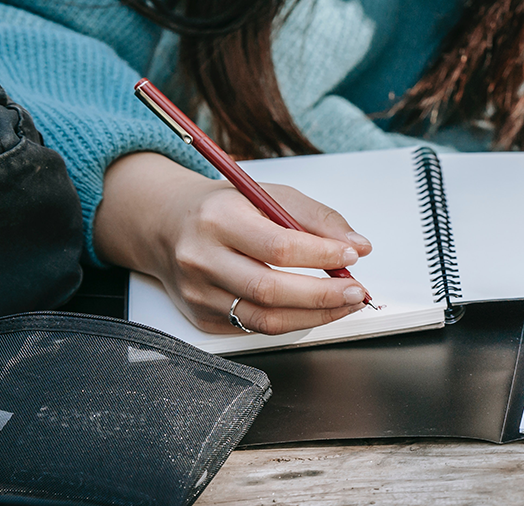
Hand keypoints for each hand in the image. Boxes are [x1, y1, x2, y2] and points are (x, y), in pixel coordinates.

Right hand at [94, 152, 373, 333]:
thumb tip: (358, 244)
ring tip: (344, 303)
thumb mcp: (268, 194)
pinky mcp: (202, 317)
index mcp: (218, 218)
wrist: (165, 225)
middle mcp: (201, 258)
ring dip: (315, 316)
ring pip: (265, 319)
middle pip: (271, 290)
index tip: (352, 254)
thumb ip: (316, 217)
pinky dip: (292, 322)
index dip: (322, 255)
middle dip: (324, 295)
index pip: (278, 246)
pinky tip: (313, 310)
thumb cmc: (223, 208)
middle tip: (357, 291)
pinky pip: (254, 328)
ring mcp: (198, 293)